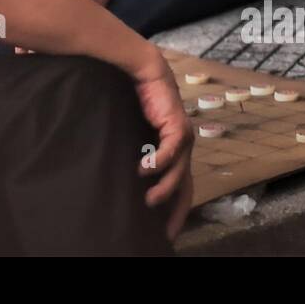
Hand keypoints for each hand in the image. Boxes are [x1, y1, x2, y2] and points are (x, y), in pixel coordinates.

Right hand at [132, 51, 193, 239]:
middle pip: (184, 188)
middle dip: (175, 211)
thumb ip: (132, 154)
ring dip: (164, 189)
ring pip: (179, 173)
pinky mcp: (177, 125)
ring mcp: (183, 137)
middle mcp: (182, 148)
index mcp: (173, 152)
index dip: (172, 211)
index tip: (162, 233)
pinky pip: (172, 150)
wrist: (141, 70)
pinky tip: (143, 170)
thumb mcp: (132, 134)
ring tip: (148, 201)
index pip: (178, 188)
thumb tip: (120, 177)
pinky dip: (159, 163)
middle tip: (165, 233)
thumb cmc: (133, 101)